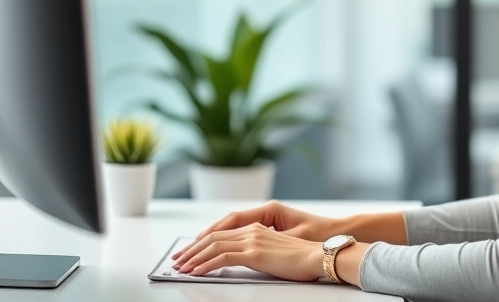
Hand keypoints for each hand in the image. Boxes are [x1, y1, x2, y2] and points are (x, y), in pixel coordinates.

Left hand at [173, 200, 336, 262]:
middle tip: (178, 260)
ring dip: (194, 257)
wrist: (319, 256)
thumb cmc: (304, 257)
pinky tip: (195, 272)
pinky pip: (221, 258)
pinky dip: (204, 265)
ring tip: (181, 267)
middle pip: (213, 237)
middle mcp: (253, 230)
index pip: (223, 232)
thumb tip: (244, 260)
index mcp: (258, 227)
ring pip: (213, 246)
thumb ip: (259, 251)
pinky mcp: (254, 253)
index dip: (203, 241)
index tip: (191, 251)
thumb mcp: (277, 251)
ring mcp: (252, 240)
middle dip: (192, 249)